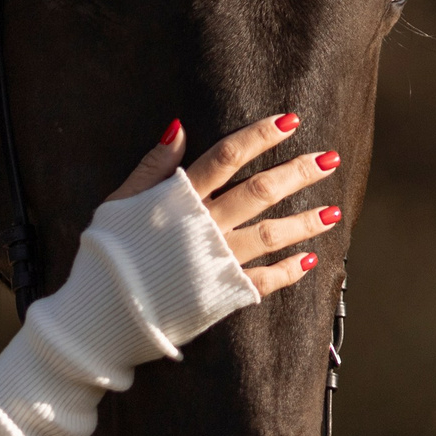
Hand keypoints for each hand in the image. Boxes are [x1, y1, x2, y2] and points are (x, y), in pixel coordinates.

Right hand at [109, 114, 339, 296]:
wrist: (102, 313)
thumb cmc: (107, 254)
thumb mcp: (119, 202)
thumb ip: (152, 167)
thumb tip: (178, 128)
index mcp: (179, 200)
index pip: (227, 157)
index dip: (260, 136)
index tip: (290, 122)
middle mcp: (205, 227)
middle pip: (260, 192)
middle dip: (298, 173)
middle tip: (330, 160)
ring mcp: (217, 262)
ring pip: (271, 235)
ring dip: (305, 223)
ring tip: (333, 213)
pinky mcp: (222, 294)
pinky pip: (264, 281)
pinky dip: (289, 272)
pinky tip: (310, 261)